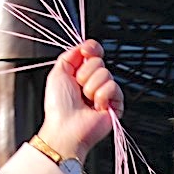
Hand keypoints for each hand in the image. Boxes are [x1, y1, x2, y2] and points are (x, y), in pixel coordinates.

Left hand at [36, 40, 119, 162]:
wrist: (66, 127)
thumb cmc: (58, 106)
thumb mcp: (58, 73)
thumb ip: (69, 56)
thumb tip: (81, 45)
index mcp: (80, 72)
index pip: (94, 51)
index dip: (91, 49)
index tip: (85, 52)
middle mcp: (94, 81)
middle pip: (99, 61)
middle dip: (85, 73)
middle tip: (78, 88)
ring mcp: (105, 92)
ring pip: (106, 74)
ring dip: (91, 87)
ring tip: (86, 100)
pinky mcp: (116, 103)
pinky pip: (113, 88)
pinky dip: (101, 96)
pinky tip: (96, 106)